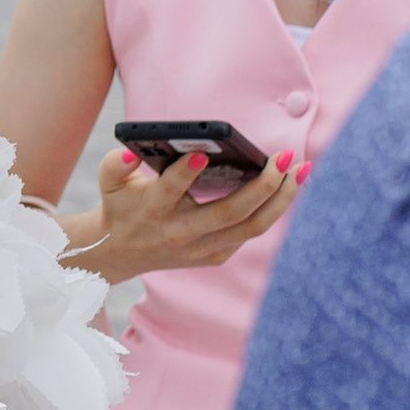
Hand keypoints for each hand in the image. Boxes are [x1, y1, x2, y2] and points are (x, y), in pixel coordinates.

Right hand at [73, 145, 305, 281]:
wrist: (120, 252)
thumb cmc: (121, 206)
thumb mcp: (109, 183)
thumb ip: (115, 164)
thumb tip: (130, 153)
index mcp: (153, 210)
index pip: (170, 191)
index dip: (185, 174)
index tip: (201, 154)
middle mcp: (180, 233)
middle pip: (229, 212)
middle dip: (262, 185)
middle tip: (283, 157)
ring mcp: (201, 249)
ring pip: (251, 227)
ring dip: (281, 200)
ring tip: (301, 171)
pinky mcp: (214, 256)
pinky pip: (250, 233)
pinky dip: (273, 211)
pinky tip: (288, 187)